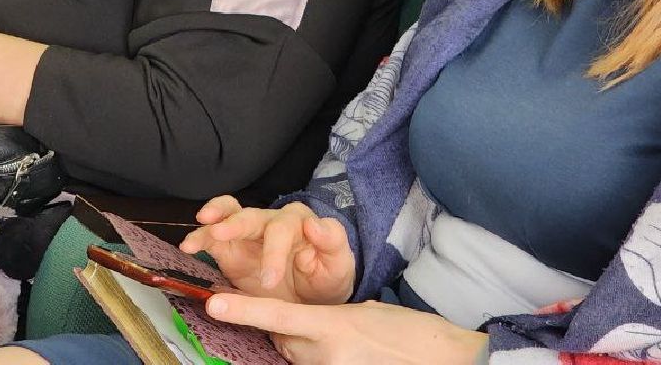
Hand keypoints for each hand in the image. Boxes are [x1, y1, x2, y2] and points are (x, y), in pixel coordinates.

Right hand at [178, 198, 354, 305]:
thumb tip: (315, 222)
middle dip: (237, 224)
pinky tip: (189, 246)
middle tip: (222, 234)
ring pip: (230, 214)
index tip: (270, 279)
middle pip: (252, 216)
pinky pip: (214, 237)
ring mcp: (249, 234)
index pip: (284, 228)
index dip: (275, 251)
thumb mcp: (339, 263)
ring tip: (203, 226)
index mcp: (299, 222)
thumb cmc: (327, 275)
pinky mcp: (232, 249)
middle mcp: (271, 222)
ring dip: (216, 219)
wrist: (312, 298)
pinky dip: (200, 238)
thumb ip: (332, 240)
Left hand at [205, 296, 487, 364]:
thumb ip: (332, 318)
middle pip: (285, 343)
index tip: (214, 302)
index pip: (277, 315)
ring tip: (348, 346)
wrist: (446, 359)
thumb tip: (316, 327)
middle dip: (291, 335)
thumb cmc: (412, 333)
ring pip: (300, 361)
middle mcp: (326, 354)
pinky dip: (322, 362)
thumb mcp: (367, 313)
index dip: (243, 309)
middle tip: (322, 328)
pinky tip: (350, 357)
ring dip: (309, 353)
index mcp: (332, 324)